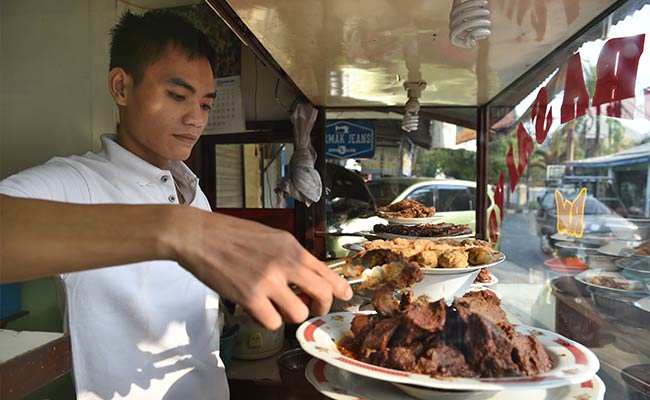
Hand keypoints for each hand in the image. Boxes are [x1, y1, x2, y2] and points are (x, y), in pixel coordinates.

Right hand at [170, 207, 352, 329]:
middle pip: (322, 294)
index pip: (326, 270)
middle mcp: (285, 262)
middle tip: (313, 311)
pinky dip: (266, 320)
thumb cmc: (230, 234)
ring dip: (289, 315)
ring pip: (298, 314)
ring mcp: (268, 281)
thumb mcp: (270, 237)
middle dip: (321, 308)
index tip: (346, 296)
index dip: (340, 288)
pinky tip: (256, 308)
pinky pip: (272, 322)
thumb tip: (305, 277)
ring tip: (275, 306)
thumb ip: (289, 256)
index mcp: (291, 246)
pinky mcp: (250, 297)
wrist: (199, 235)